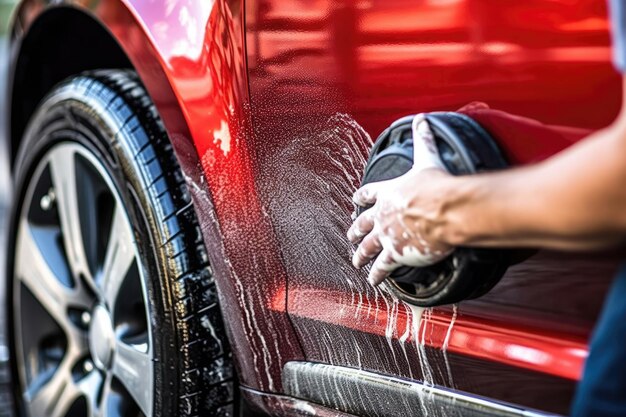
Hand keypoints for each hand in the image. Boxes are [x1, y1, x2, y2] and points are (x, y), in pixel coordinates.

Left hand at [348, 114, 455, 285]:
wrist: (446, 209)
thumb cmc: (437, 184)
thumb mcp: (427, 158)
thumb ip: (423, 138)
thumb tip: (422, 118)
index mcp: (388, 193)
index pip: (368, 194)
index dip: (360, 197)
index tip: (354, 201)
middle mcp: (382, 215)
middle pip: (362, 224)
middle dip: (355, 231)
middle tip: (350, 236)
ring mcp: (387, 235)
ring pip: (368, 248)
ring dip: (361, 255)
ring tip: (356, 262)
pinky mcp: (397, 253)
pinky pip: (382, 267)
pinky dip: (377, 275)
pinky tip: (373, 281)